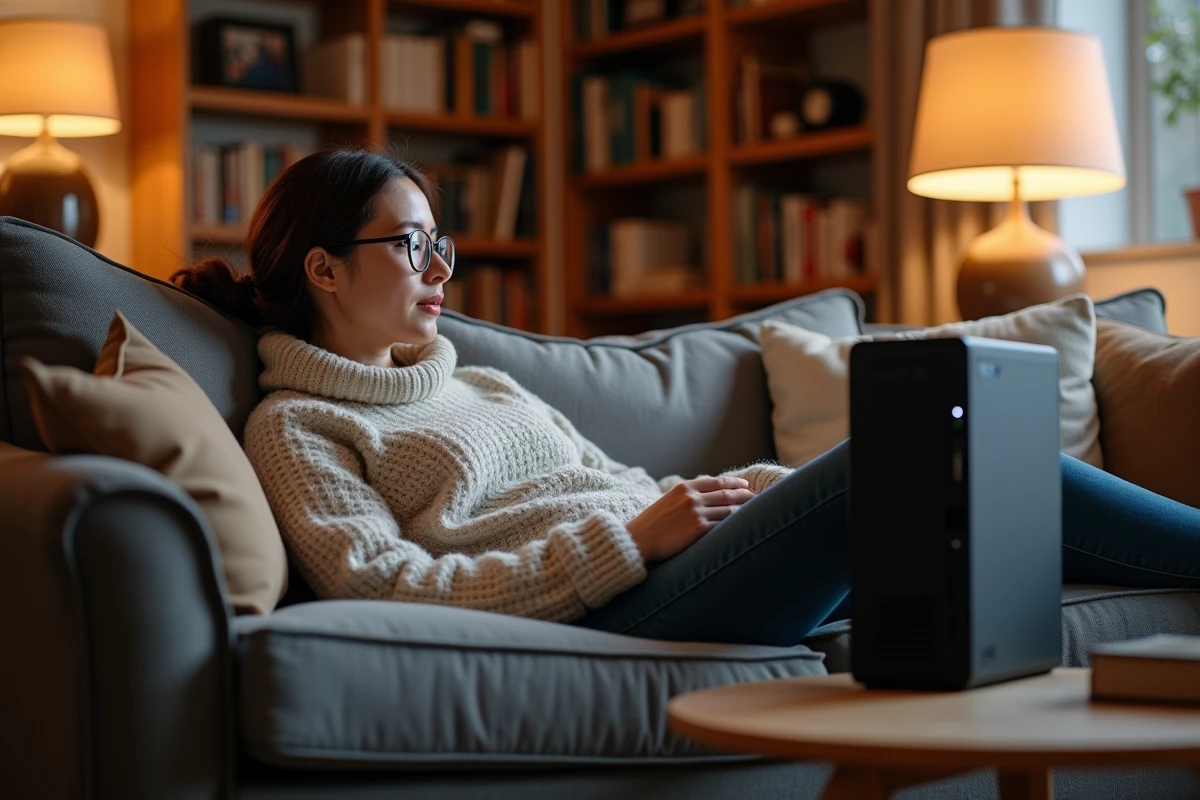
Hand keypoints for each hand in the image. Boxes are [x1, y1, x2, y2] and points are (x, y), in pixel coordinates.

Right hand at [626, 476, 756, 562]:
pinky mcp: (698, 530)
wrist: (637, 540)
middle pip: (728, 493)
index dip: (736, 483)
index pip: (717, 481)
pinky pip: (724, 525)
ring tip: (759, 512)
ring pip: (729, 509)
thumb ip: (686, 497)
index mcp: (684, 487)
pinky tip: (745, 526)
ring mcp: (696, 513)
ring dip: (746, 510)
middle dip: (747, 495)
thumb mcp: (667, 502)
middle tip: (760, 498)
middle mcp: (691, 497)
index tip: (747, 485)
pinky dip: (737, 524)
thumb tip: (707, 497)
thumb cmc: (651, 525)